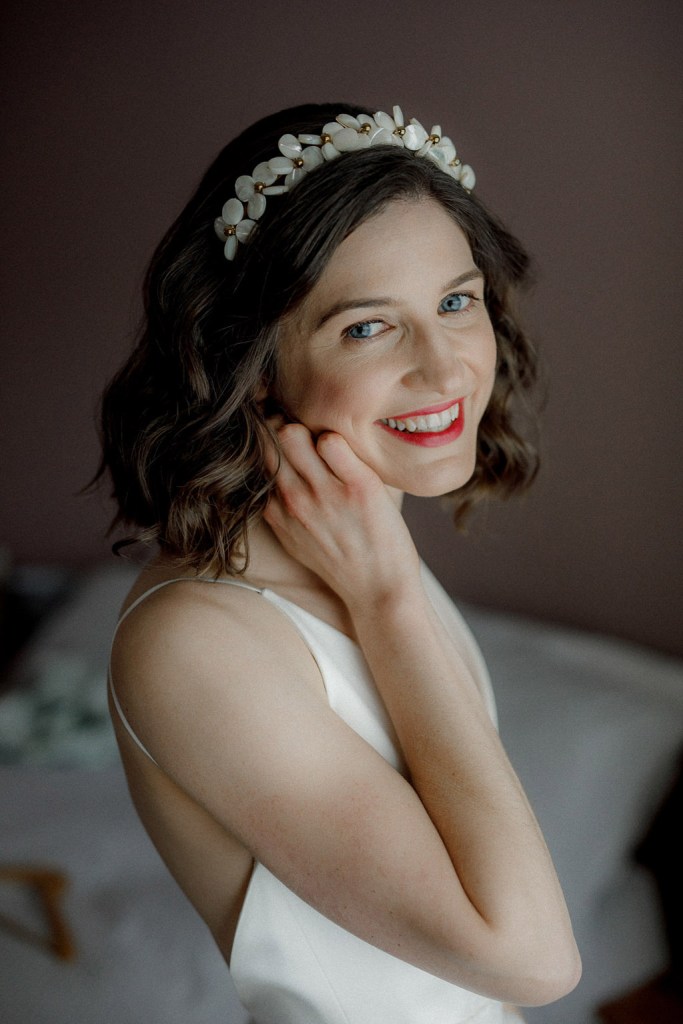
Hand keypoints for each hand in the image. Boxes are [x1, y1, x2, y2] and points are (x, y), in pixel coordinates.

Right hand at [263, 423, 420, 611]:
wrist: (379, 592)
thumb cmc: (343, 564)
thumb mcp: (297, 541)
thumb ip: (282, 510)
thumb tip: (280, 477)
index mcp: (276, 510)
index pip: (257, 457)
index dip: (271, 438)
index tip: (291, 439)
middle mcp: (293, 499)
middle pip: (268, 438)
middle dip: (285, 425)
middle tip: (310, 434)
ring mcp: (324, 494)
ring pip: (293, 434)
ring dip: (311, 430)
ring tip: (331, 445)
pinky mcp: (358, 489)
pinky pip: (334, 443)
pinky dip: (339, 440)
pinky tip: (351, 455)